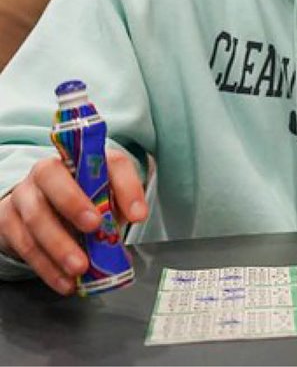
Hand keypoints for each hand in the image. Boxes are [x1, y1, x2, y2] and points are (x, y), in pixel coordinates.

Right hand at [0, 149, 147, 294]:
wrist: (38, 208)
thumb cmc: (83, 201)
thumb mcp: (106, 201)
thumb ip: (117, 209)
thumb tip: (127, 232)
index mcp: (84, 160)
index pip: (109, 162)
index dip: (126, 187)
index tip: (138, 216)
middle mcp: (48, 170)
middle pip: (53, 177)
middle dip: (74, 202)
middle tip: (94, 227)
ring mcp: (24, 194)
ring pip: (36, 216)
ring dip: (59, 245)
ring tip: (80, 268)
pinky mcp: (7, 220)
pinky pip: (25, 244)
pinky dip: (47, 267)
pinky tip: (65, 282)